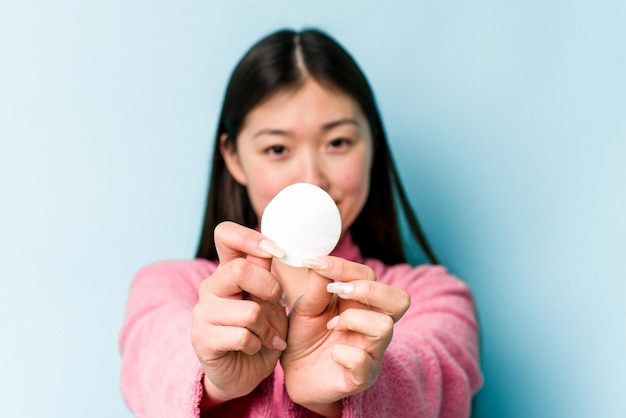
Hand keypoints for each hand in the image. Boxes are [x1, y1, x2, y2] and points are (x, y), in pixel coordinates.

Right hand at [191, 221, 287, 404]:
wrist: (244, 373)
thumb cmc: (261, 333)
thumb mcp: (272, 302)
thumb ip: (268, 275)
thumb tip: (274, 248)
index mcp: (229, 271)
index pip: (226, 235)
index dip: (250, 237)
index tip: (276, 251)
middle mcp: (211, 286)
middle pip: (239, 270)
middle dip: (270, 289)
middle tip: (280, 304)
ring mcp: (203, 312)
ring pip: (248, 311)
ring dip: (267, 327)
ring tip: (267, 336)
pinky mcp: (201, 338)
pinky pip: (241, 336)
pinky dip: (257, 344)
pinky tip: (254, 349)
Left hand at [280, 256, 409, 416]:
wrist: (295, 376)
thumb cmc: (305, 338)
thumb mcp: (305, 308)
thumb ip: (316, 287)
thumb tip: (320, 260)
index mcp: (361, 303)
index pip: (369, 275)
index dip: (344, 266)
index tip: (314, 262)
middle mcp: (373, 324)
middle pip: (399, 299)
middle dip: (367, 290)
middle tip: (336, 292)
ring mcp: (372, 351)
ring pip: (385, 327)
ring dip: (353, 320)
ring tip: (331, 326)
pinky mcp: (363, 377)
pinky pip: (364, 361)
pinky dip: (344, 353)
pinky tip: (331, 353)